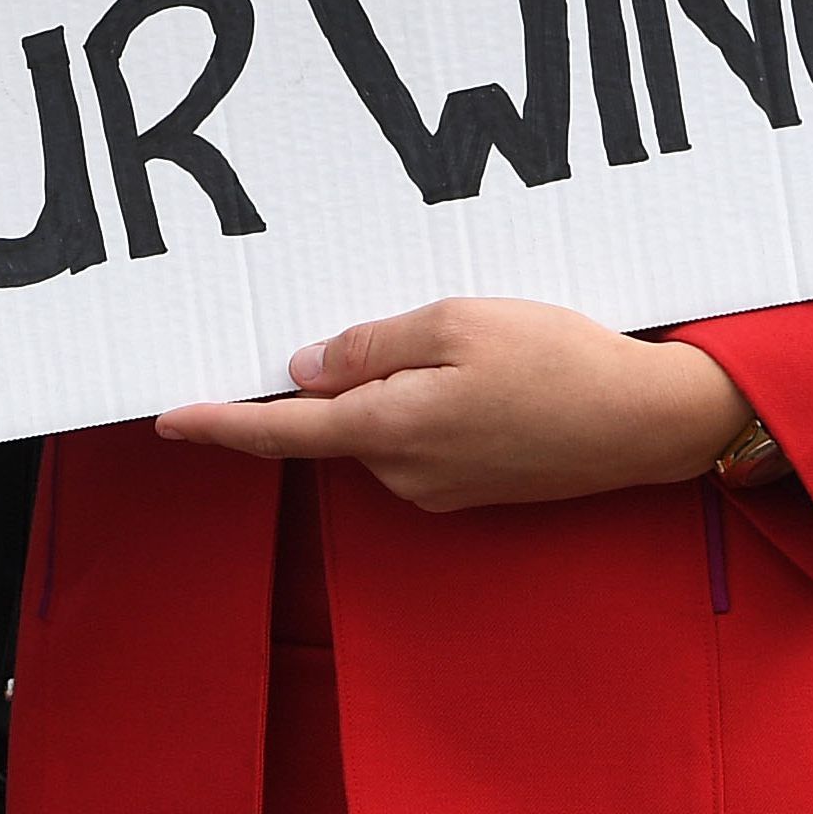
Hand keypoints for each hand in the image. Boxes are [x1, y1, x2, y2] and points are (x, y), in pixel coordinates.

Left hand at [157, 298, 755, 514]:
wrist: (645, 423)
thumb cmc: (555, 360)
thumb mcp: (454, 324)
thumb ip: (370, 347)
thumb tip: (304, 371)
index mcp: (390, 429)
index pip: (280, 431)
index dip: (218, 425)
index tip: (167, 418)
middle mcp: (404, 472)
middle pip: (331, 423)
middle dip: (332, 380)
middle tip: (387, 327)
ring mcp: (438, 488)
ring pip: (377, 427)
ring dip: (388, 387)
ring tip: (457, 341)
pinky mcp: (470, 488)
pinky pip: (416, 439)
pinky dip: (420, 404)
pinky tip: (473, 374)